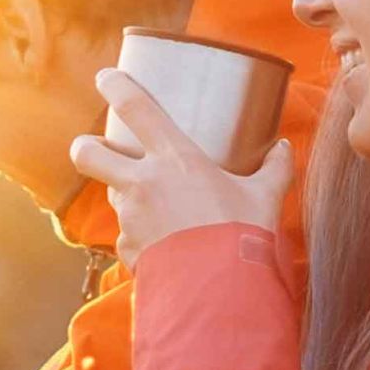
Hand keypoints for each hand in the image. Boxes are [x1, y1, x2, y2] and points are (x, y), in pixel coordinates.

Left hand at [66, 68, 292, 262]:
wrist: (219, 293)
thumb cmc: (242, 237)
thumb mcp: (264, 198)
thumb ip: (274, 170)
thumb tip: (284, 149)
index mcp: (174, 159)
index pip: (135, 109)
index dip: (115, 85)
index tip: (105, 76)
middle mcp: (142, 183)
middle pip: (88, 152)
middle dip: (85, 146)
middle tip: (97, 148)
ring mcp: (130, 218)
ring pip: (109, 194)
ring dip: (122, 193)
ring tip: (149, 202)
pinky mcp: (127, 250)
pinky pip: (126, 236)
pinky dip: (140, 237)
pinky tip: (163, 245)